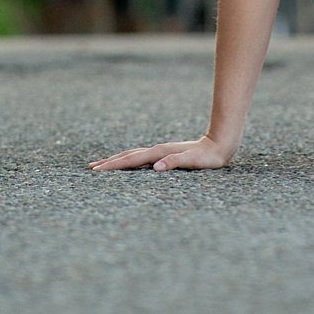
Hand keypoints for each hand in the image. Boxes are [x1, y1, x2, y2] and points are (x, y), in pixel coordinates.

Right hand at [88, 133, 231, 171]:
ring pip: (134, 155)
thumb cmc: (209, 157)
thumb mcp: (195, 161)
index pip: (132, 159)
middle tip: (91, 168)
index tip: (97, 170)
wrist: (222, 143)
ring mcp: (161, 151)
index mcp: (161, 152)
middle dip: (110, 162)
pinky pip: (142, 157)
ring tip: (103, 165)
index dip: (114, 165)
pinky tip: (128, 164)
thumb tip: (155, 167)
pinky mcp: (166, 154)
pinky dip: (130, 160)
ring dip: (118, 160)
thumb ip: (176, 162)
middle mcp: (158, 150)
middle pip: (129, 155)